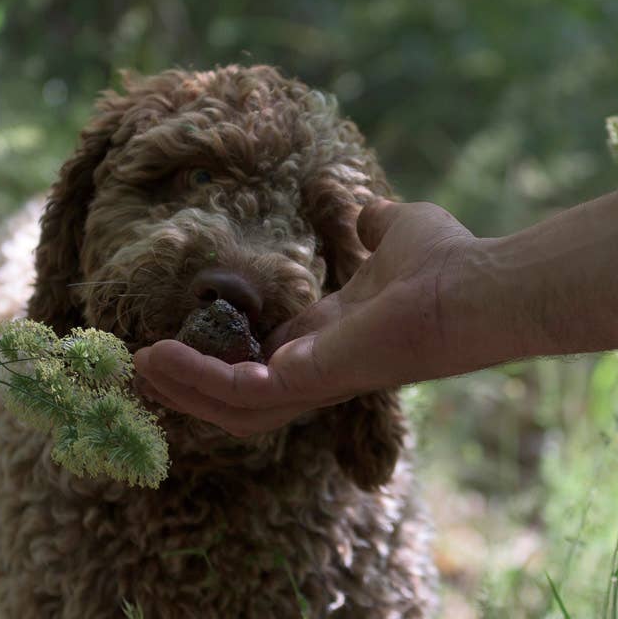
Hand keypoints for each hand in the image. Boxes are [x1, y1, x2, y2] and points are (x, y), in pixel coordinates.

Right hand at [133, 200, 490, 434]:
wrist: (479, 285)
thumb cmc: (448, 262)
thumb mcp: (398, 231)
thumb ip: (373, 227)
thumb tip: (366, 210)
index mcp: (329, 338)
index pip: (262, 363)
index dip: (219, 356)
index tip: (174, 338)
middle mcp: (318, 367)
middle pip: (240, 397)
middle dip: (188, 385)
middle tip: (139, 364)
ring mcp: (317, 380)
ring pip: (237, 408)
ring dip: (186, 389)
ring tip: (142, 364)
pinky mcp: (317, 379)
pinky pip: (248, 394)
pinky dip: (205, 381)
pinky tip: (166, 357)